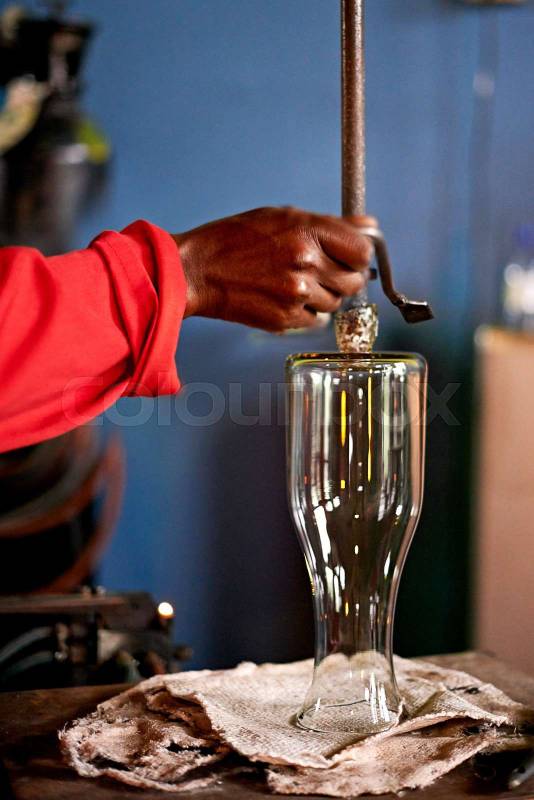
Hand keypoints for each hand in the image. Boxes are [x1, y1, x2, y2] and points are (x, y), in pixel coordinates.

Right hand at [173, 206, 375, 331]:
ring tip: (295, 282)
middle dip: (344, 277)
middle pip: (354, 281)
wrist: (196, 271)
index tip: (351, 257)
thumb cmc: (234, 240)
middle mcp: (306, 263)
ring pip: (336, 303)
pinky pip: (316, 320)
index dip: (359, 255)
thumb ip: (331, 224)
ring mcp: (296, 294)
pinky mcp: (285, 319)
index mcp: (308, 232)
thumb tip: (369, 225)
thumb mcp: (283, 217)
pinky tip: (284, 298)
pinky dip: (307, 313)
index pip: (362, 251)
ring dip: (323, 296)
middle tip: (324, 271)